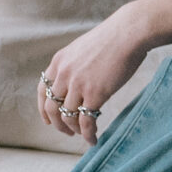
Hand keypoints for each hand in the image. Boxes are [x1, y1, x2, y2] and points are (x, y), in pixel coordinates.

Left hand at [37, 6, 148, 145]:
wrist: (128, 32)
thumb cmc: (113, 39)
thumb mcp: (83, 48)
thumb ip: (74, 65)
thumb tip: (76, 82)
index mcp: (59, 61)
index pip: (43, 90)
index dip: (43, 108)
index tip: (48, 120)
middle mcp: (64, 73)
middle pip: (51, 108)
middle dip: (58, 124)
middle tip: (68, 131)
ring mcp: (78, 84)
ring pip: (68, 117)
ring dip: (74, 130)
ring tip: (84, 134)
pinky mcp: (95, 94)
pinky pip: (86, 121)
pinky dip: (88, 134)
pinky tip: (93, 139)